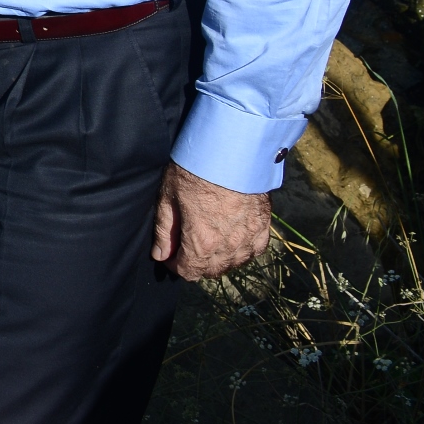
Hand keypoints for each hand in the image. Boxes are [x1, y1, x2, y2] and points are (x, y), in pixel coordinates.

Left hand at [150, 161, 271, 278]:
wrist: (231, 151)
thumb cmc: (195, 171)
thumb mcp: (168, 198)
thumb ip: (164, 231)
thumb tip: (160, 254)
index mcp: (202, 242)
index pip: (188, 271)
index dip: (175, 265)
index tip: (170, 255)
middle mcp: (229, 247)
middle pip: (211, 271)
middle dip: (196, 264)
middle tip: (187, 247)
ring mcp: (250, 238)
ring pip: (234, 263)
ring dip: (219, 259)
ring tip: (209, 243)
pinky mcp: (264, 227)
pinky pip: (254, 251)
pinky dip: (243, 250)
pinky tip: (234, 240)